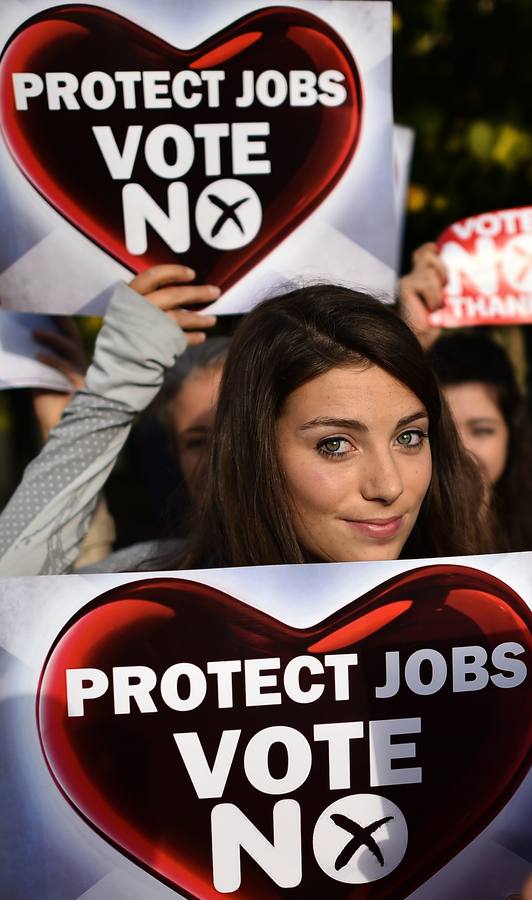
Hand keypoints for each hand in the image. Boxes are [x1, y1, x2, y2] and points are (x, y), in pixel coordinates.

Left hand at [32, 317, 87, 439]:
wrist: (62, 437)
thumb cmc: (52, 413)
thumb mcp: (41, 385)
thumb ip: (39, 367)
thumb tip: (24, 347)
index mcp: (75, 367)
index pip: (70, 340)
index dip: (61, 324)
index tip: (47, 308)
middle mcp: (82, 369)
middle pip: (74, 339)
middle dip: (62, 321)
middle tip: (44, 307)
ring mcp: (82, 378)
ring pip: (72, 350)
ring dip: (53, 338)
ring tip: (34, 331)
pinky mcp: (79, 388)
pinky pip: (66, 369)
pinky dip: (52, 360)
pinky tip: (38, 355)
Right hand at [129, 265, 219, 344]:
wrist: (115, 369)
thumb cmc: (121, 338)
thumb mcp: (125, 314)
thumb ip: (144, 302)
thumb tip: (175, 292)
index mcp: (130, 297)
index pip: (154, 275)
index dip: (174, 272)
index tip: (192, 274)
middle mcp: (140, 308)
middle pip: (174, 295)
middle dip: (198, 293)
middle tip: (215, 292)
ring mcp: (151, 327)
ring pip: (182, 317)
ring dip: (200, 318)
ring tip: (212, 320)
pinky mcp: (160, 345)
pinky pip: (182, 338)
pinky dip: (193, 337)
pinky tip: (201, 337)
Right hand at [398, 243, 446, 348]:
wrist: (419, 340)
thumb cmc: (434, 323)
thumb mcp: (444, 299)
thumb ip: (445, 284)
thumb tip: (456, 273)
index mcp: (419, 278)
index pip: (423, 254)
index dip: (430, 249)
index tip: (437, 248)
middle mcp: (411, 277)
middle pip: (430, 256)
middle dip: (443, 270)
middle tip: (445, 291)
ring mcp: (407, 281)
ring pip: (431, 270)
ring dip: (439, 288)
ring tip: (436, 304)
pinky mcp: (405, 287)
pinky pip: (427, 281)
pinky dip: (434, 296)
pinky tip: (431, 307)